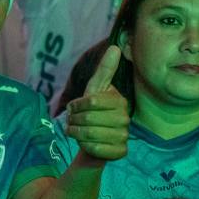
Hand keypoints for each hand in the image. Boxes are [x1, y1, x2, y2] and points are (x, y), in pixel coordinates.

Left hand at [65, 46, 128, 161]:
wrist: (91, 139)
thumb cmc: (92, 111)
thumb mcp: (95, 89)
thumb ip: (105, 70)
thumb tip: (115, 46)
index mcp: (121, 102)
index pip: (92, 101)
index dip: (77, 104)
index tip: (73, 106)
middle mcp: (126, 119)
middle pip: (89, 118)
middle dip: (74, 120)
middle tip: (72, 121)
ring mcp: (124, 137)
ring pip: (90, 134)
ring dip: (76, 133)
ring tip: (74, 130)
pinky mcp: (120, 153)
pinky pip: (95, 149)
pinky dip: (83, 145)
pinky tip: (83, 143)